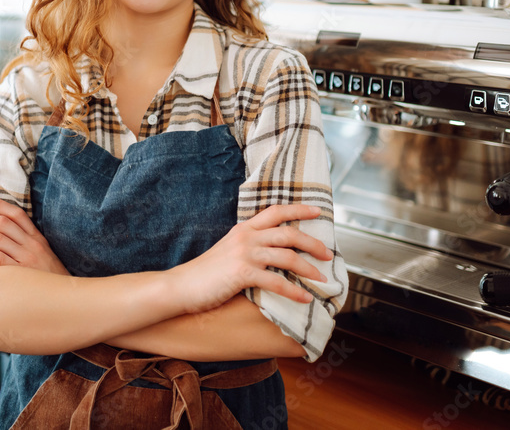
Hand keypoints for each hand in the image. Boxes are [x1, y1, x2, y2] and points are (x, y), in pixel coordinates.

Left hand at [0, 196, 69, 275]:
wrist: (64, 296)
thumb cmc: (49, 277)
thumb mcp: (43, 254)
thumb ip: (26, 242)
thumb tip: (2, 232)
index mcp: (37, 237)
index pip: (17, 214)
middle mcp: (32, 245)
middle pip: (2, 224)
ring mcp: (26, 258)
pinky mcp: (20, 274)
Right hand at [167, 204, 331, 313]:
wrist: (181, 285)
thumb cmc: (205, 273)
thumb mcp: (228, 250)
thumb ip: (249, 246)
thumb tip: (273, 253)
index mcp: (244, 229)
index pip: (276, 211)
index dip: (298, 210)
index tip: (317, 213)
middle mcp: (246, 237)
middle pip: (288, 233)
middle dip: (312, 243)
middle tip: (328, 254)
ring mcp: (244, 254)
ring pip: (287, 257)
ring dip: (309, 269)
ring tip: (322, 279)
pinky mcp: (242, 274)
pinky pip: (276, 282)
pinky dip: (294, 291)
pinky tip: (305, 299)